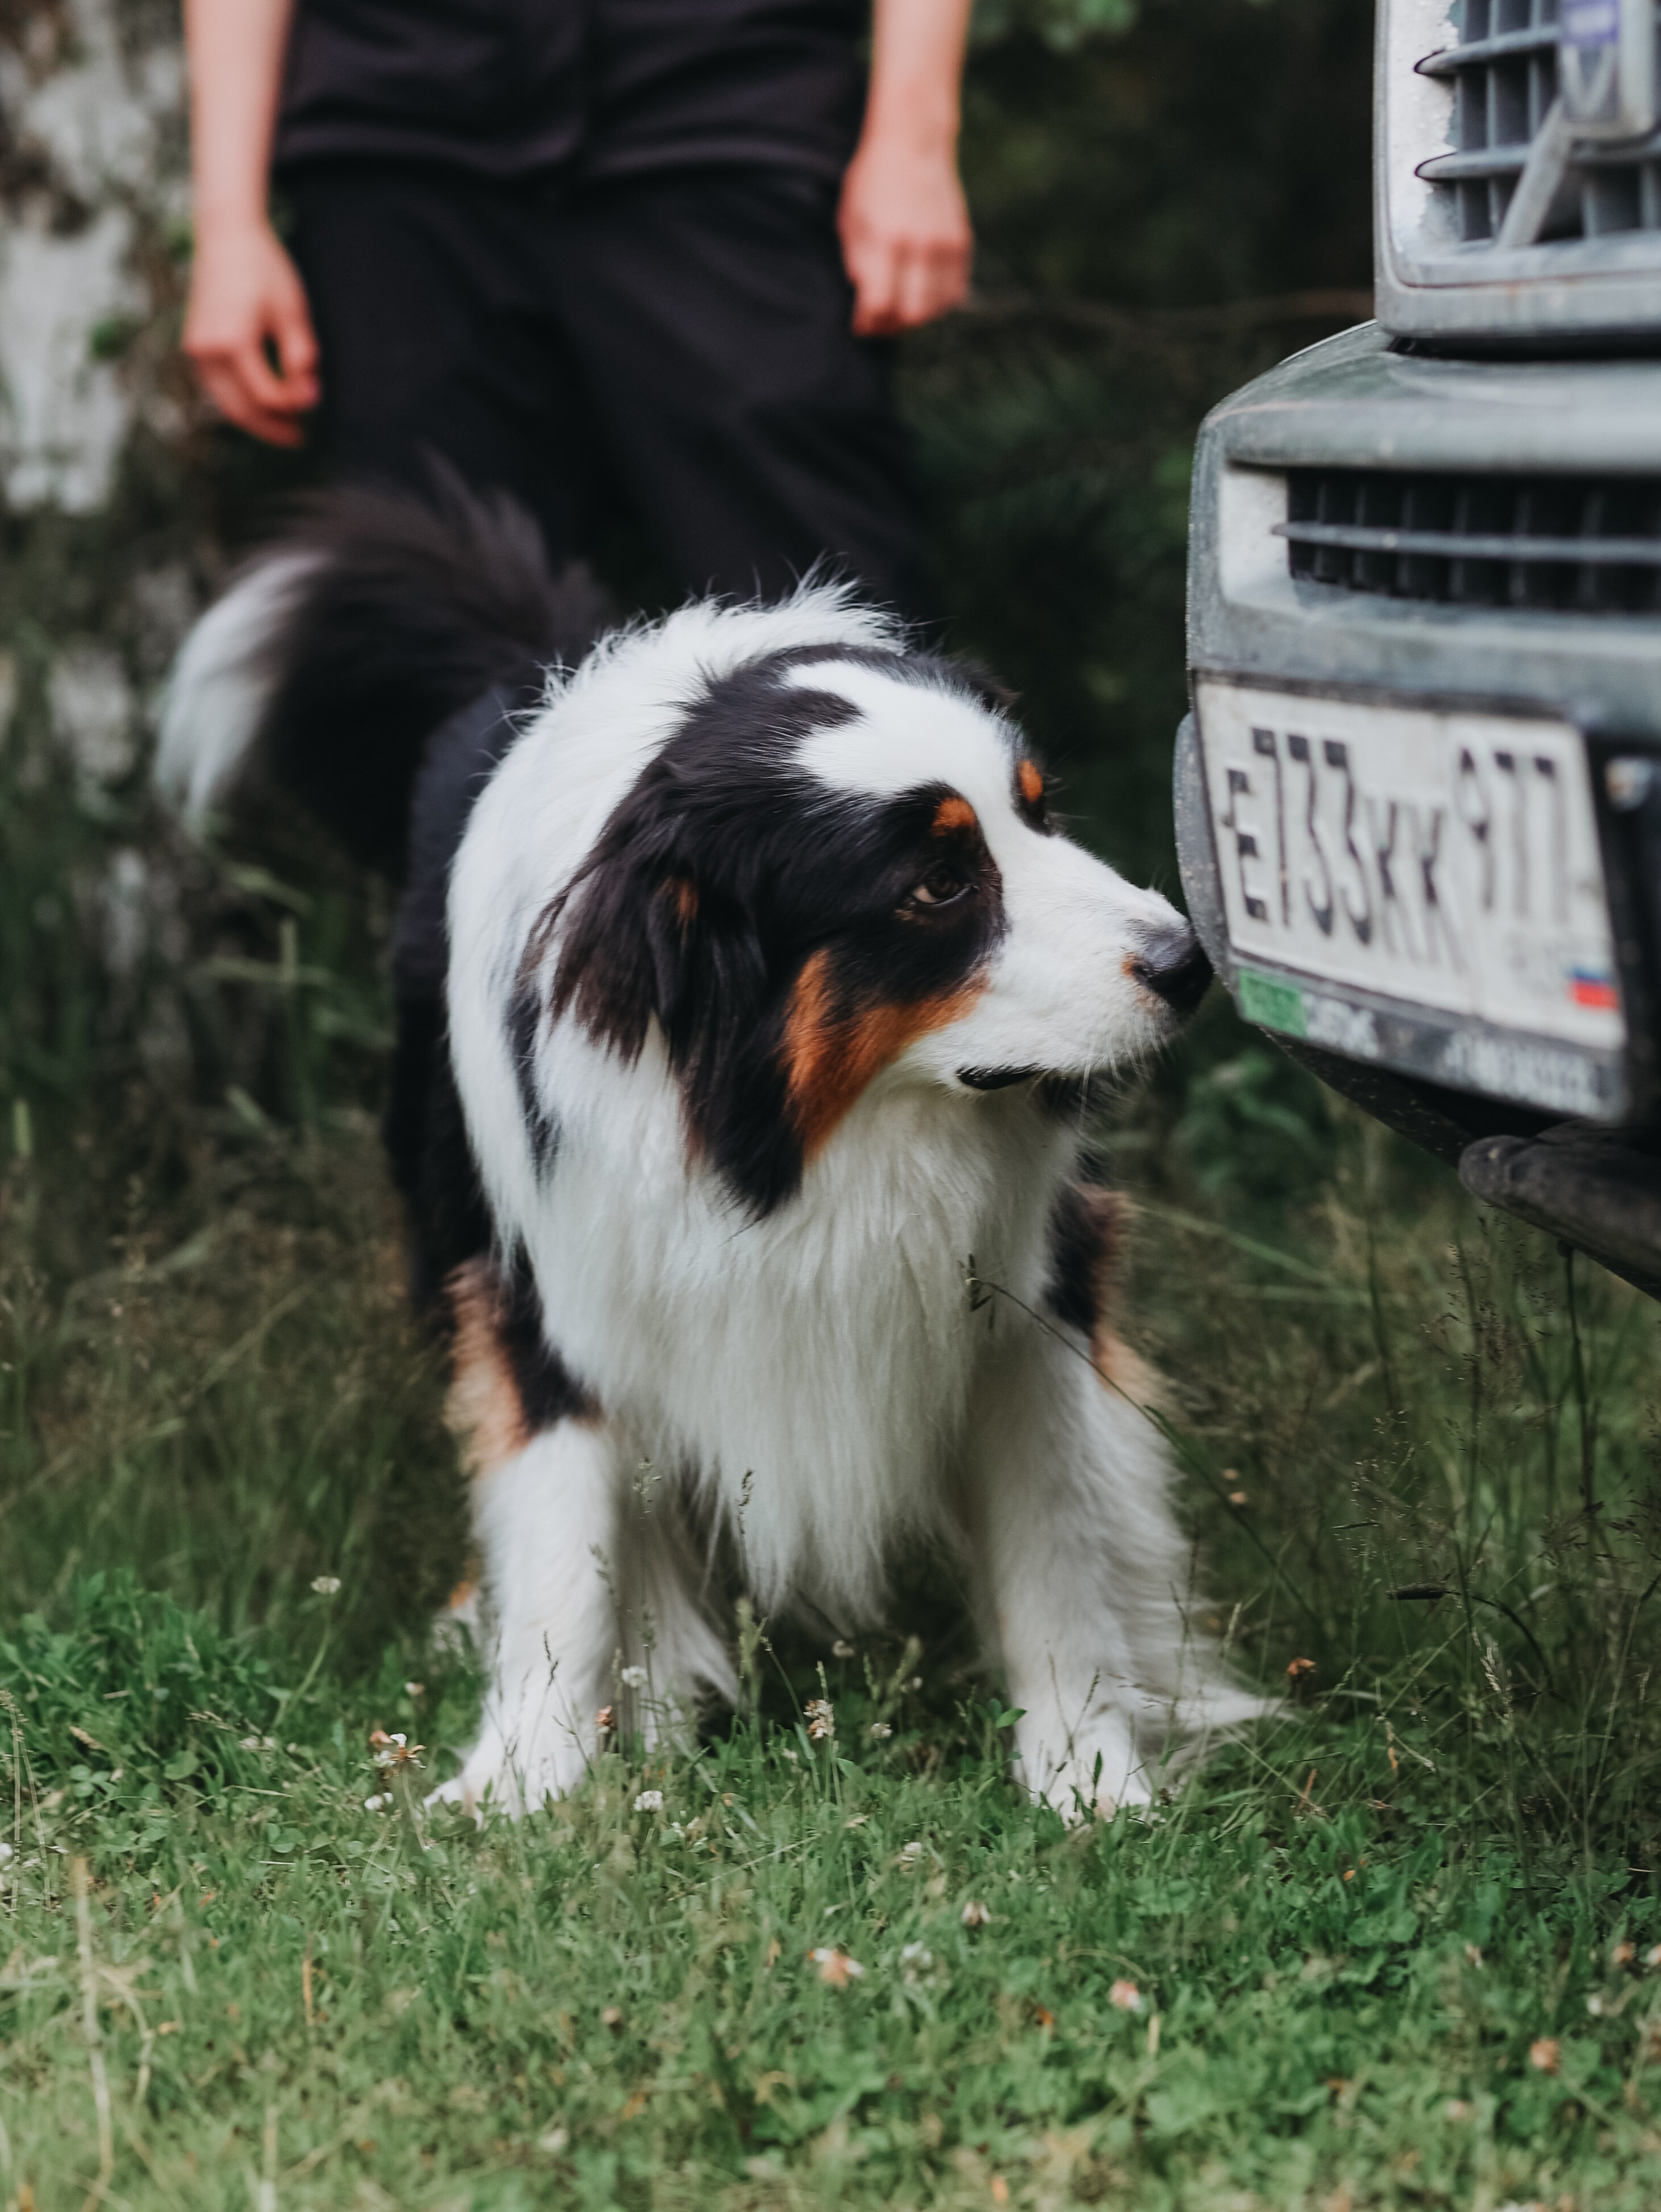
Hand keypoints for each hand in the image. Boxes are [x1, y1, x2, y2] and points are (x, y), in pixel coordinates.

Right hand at [184, 220, 319, 446]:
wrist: (226, 236)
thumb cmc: (264, 269)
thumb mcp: (293, 312)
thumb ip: (301, 357)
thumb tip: (309, 398)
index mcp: (233, 342)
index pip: (267, 395)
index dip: (294, 404)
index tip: (316, 399)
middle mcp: (207, 351)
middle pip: (242, 410)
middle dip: (272, 428)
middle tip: (300, 438)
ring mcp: (196, 350)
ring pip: (226, 404)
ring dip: (255, 420)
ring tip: (285, 426)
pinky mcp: (194, 346)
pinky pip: (217, 388)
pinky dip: (240, 402)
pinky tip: (263, 405)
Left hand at [838, 133, 972, 336]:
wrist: (913, 143)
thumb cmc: (873, 182)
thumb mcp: (851, 220)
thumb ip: (858, 264)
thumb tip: (866, 305)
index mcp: (885, 240)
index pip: (880, 304)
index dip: (868, 322)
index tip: (860, 324)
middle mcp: (919, 246)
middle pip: (911, 314)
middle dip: (892, 326)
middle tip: (880, 322)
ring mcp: (944, 245)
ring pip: (936, 309)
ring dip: (916, 318)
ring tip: (900, 309)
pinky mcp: (961, 243)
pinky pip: (955, 293)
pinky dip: (938, 303)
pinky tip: (922, 294)